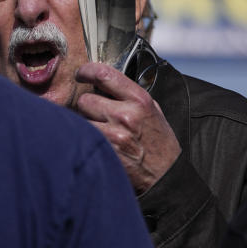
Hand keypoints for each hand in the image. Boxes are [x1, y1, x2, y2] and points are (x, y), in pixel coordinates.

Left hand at [75, 61, 180, 193]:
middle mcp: (126, 115)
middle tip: (96, 115)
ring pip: (80, 120)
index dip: (87, 71)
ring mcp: (114, 136)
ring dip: (85, 125)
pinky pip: (82, 139)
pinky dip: (85, 140)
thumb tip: (104, 82)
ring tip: (99, 132)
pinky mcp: (105, 154)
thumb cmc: (159, 143)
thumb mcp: (153, 111)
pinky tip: (96, 144)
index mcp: (140, 100)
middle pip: (85, 100)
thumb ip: (130, 95)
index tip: (82, 74)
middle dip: (87, 106)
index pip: (104, 74)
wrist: (166, 176)